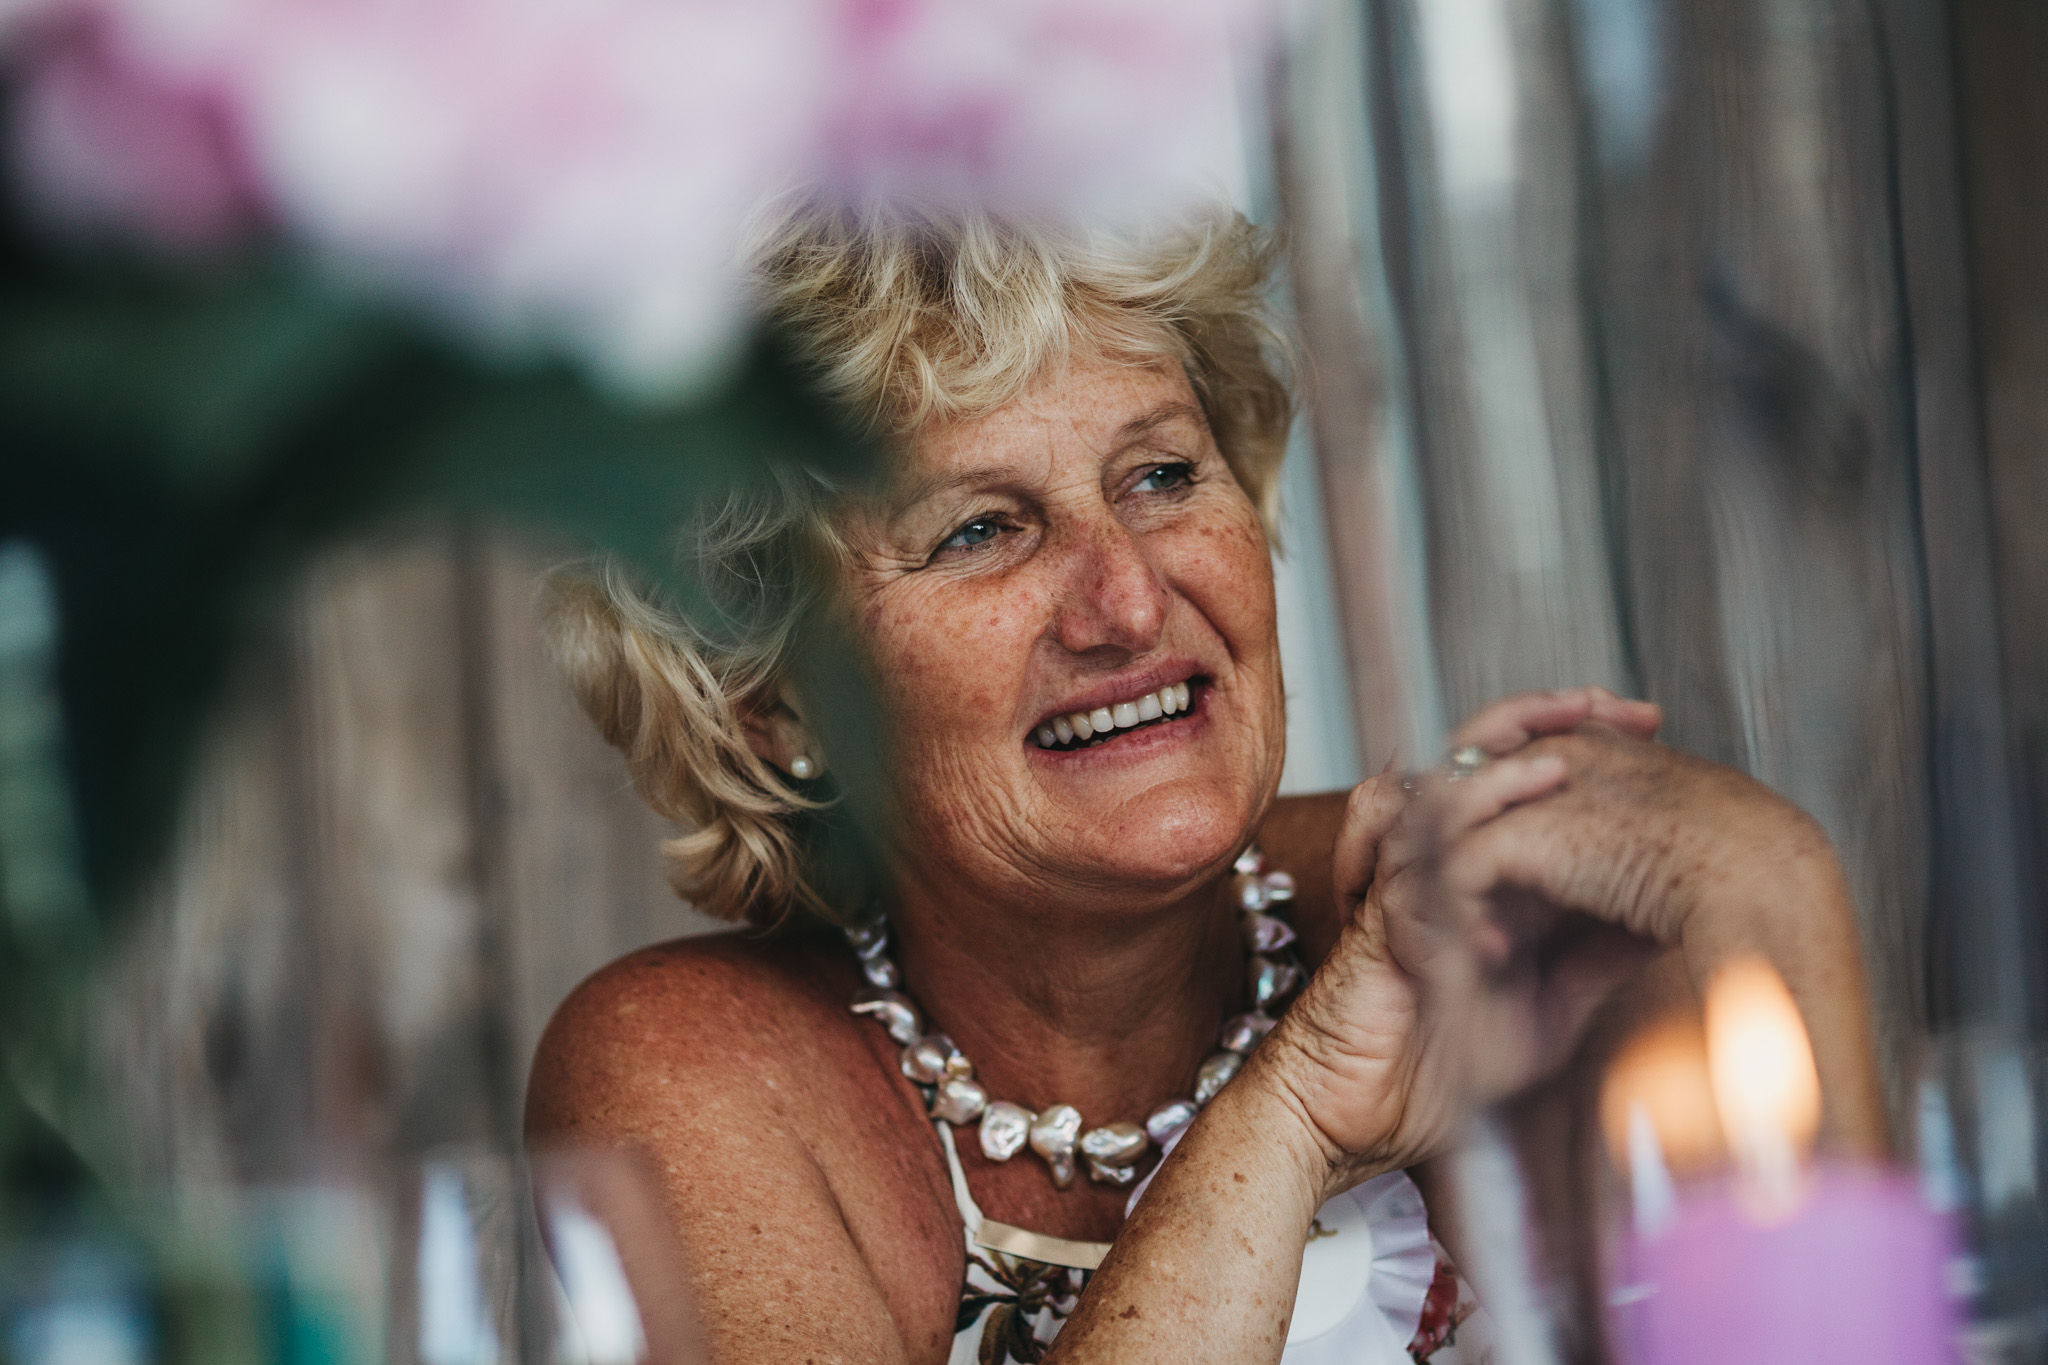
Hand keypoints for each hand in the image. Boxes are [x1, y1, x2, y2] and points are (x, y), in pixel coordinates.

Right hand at [1250, 688, 1661, 1193]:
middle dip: (1548, 718)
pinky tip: (1515, 813)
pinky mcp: (1377, 913)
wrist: (1350, 1120)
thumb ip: (1592, 960)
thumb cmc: (1429, 1076)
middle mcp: (1434, 865)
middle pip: (1478, 754)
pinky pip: (1415, 848)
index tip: (1650, 726)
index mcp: (1477, 877)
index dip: (1584, 741)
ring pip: (1442, 785)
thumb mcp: (1546, 1010)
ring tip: (1568, 746)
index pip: (1524, 782)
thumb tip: (1665, 925)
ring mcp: (1401, 883)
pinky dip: (1462, 827)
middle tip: (1620, 707)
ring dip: (1504, 759)